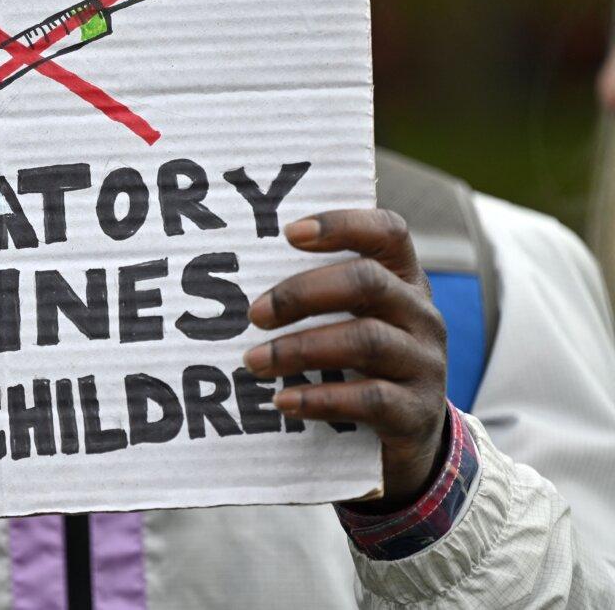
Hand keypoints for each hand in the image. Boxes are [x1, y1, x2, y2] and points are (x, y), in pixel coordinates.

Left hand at [242, 209, 448, 510]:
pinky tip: (282, 402)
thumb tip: (238, 282)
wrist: (413, 437)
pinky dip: (319, 398)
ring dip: (299, 349)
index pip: (387, 231)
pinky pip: (368, 399)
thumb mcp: (354, 320)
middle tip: (254, 314)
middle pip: (367, 282)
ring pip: (365, 341)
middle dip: (302, 294)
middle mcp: (421, 313)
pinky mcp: (416, 411)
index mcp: (403, 279)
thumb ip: (318, 295)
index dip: (342, 225)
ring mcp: (425, 362)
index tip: (289, 233)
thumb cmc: (363, 362)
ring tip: (254, 361)